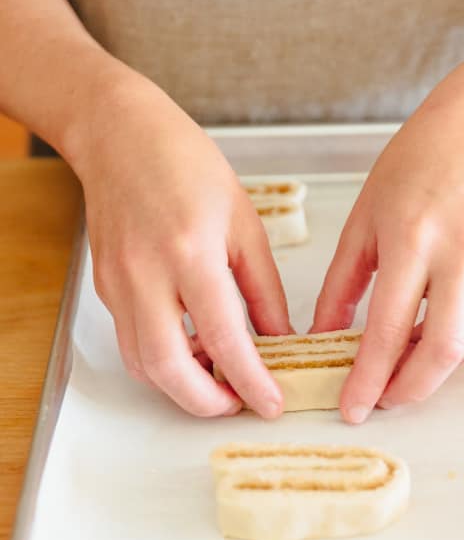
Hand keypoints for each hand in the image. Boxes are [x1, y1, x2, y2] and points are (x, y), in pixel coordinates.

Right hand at [73, 75, 289, 417]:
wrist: (120, 135)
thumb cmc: (186, 165)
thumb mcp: (244, 223)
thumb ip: (264, 289)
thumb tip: (281, 338)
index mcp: (192, 251)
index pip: (223, 336)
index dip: (250, 380)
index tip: (271, 403)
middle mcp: (147, 272)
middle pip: (169, 367)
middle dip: (207, 402)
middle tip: (239, 403)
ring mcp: (119, 282)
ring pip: (142, 364)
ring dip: (181, 387)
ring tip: (219, 377)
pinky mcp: (106, 287)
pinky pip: (131, 343)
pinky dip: (162, 362)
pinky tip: (191, 349)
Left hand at [312, 86, 463, 422]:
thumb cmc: (414, 163)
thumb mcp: (362, 219)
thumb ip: (341, 284)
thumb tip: (324, 336)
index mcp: (412, 241)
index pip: (389, 329)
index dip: (369, 377)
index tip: (352, 408)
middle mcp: (458, 258)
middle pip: (444, 352)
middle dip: (411, 390)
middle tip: (381, 401)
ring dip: (433, 371)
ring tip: (399, 370)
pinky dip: (451, 343)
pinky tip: (425, 336)